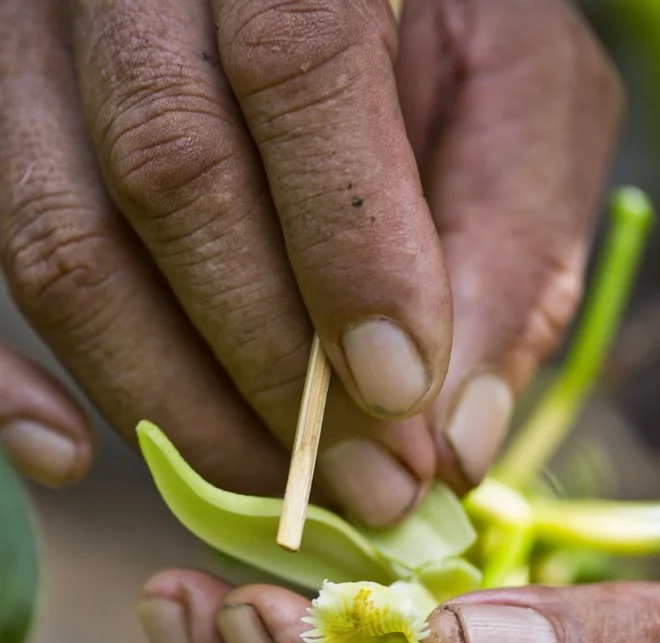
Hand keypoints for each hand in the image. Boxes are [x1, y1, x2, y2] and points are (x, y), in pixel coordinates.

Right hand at [0, 0, 620, 519]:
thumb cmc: (450, 25)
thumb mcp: (524, 95)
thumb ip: (510, 242)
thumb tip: (457, 441)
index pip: (296, 66)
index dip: (347, 257)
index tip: (403, 404)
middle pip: (167, 176)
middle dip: (271, 370)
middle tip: (367, 488)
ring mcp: (36, 41)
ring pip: (61, 239)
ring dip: (172, 404)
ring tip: (278, 495)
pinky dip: (8, 380)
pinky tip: (73, 458)